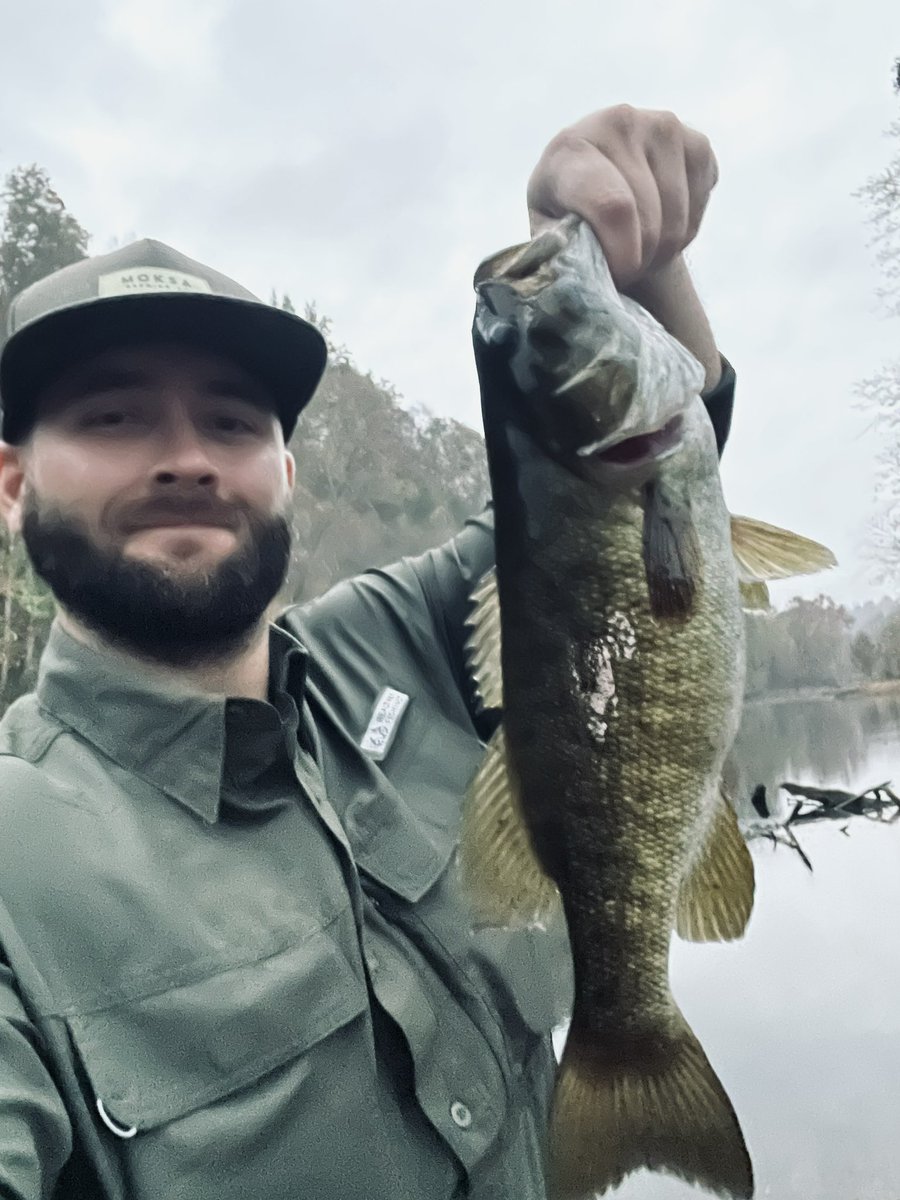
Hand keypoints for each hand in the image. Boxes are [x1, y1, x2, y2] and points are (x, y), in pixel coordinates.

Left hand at [527, 104, 721, 389]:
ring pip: (678, 220)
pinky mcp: (696, 141)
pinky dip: (687, 229)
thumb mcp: (551, 244)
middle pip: (651, 222)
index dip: (622, 256)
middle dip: (639, 258)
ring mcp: (662, 125)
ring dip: (662, 249)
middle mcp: (616, 122)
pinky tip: (660, 221)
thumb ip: (557, 258)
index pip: (614, 208)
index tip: (614, 274)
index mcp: (569, 150)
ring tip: (638, 245)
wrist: (598, 201)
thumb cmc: (568, 229)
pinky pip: (703, 206)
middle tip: (622, 264)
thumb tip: (567, 287)